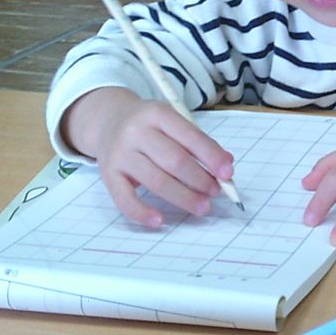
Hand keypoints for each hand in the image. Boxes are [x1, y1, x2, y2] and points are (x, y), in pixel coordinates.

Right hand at [61, 87, 233, 226]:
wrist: (107, 120)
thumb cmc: (148, 125)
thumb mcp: (171, 121)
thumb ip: (197, 141)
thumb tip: (226, 165)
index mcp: (157, 113)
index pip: (189, 136)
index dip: (211, 156)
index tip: (228, 173)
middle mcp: (136, 132)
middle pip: (174, 160)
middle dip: (200, 179)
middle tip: (216, 192)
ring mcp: (120, 154)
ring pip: (155, 181)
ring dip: (183, 197)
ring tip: (202, 207)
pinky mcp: (107, 174)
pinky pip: (124, 199)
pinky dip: (142, 212)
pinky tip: (160, 221)